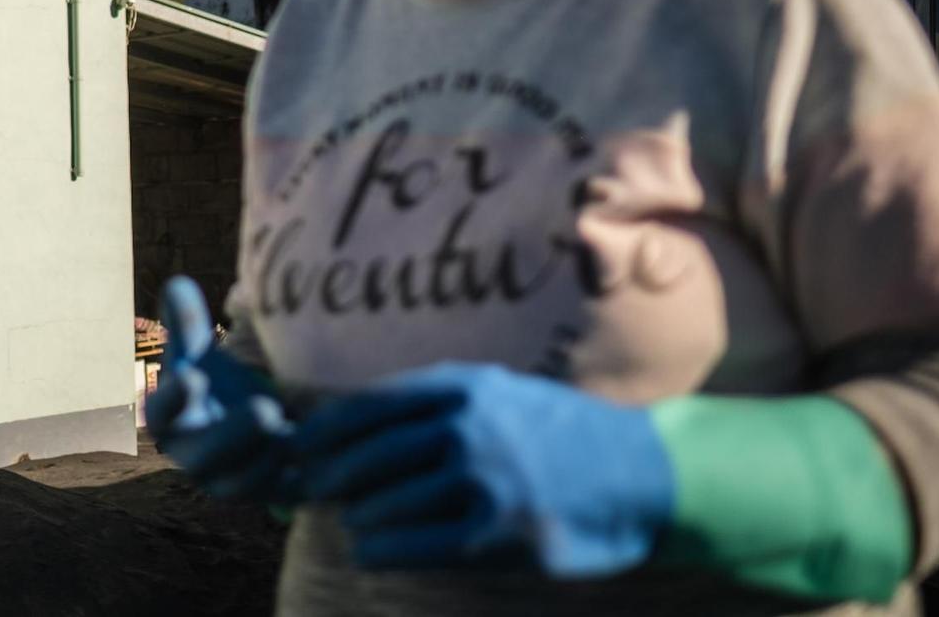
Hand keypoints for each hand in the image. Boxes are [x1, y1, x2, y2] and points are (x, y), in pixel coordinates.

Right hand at [144, 276, 295, 499]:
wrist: (250, 427)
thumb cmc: (217, 385)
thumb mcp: (200, 353)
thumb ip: (187, 321)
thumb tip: (176, 283)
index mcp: (172, 421)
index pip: (161, 414)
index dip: (172, 398)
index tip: (192, 375)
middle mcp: (196, 458)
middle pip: (203, 457)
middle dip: (231, 437)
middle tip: (262, 411)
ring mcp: (232, 481)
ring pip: (242, 483)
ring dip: (266, 460)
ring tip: (290, 431)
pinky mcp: (270, 493)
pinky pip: (282, 494)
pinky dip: (299, 478)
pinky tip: (318, 452)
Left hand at [288, 363, 672, 576]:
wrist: (643, 474)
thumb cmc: (557, 432)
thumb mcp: (496, 392)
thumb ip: (432, 403)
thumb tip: (348, 422)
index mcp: (462, 387)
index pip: (367, 408)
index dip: (322, 432)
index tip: (296, 448)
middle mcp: (468, 428)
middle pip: (368, 458)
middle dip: (328, 478)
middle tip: (307, 491)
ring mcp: (485, 483)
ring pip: (385, 505)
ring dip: (359, 517)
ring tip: (352, 521)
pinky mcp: (502, 536)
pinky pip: (416, 547)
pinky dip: (382, 550)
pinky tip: (370, 551)